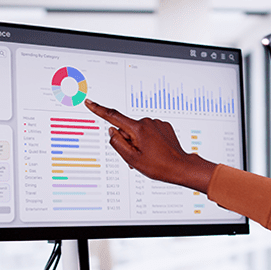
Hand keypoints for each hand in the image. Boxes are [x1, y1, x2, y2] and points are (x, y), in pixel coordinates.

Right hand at [85, 99, 215, 192]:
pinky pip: (149, 132)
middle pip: (127, 129)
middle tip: (137, 157)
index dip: (99, 110)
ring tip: (148, 156)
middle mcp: (148, 122)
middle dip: (128, 141)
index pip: (113, 117)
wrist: (181, 167)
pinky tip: (155, 151)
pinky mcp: (164, 127)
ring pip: (138, 132)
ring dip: (138, 142)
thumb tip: (111, 131)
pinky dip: (148, 140)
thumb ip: (117, 143)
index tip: (89, 102)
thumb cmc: (158, 166)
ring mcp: (157, 124)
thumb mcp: (132, 158)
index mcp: (138, 129)